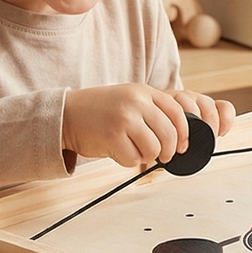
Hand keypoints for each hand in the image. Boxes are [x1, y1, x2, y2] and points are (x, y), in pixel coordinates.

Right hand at [61, 84, 234, 166]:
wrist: (67, 114)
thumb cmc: (101, 112)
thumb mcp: (130, 100)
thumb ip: (154, 111)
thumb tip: (183, 136)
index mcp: (144, 92)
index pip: (179, 111)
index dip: (185, 132)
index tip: (182, 145)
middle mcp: (137, 101)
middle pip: (170, 133)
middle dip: (170, 150)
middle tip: (163, 156)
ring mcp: (124, 117)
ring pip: (154, 148)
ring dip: (147, 156)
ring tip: (135, 151)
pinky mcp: (112, 135)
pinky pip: (134, 158)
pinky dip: (129, 161)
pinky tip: (118, 152)